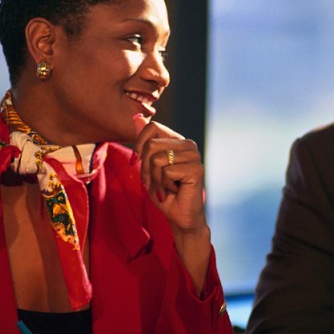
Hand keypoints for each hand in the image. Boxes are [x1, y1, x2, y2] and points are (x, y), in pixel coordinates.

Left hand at [132, 114, 210, 292]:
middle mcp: (188, 145)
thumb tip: (136, 116)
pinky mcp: (196, 169)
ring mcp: (194, 156)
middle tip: (154, 182)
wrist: (179, 217)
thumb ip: (144, 143)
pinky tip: (174, 190)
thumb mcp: (148, 166)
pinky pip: (167, 172)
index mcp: (177, 140)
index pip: (152, 127)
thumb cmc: (164, 193)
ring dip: (155, 179)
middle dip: (145, 168)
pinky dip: (164, 185)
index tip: (138, 162)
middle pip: (151, 145)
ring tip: (165, 187)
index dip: (139, 145)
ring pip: (157, 159)